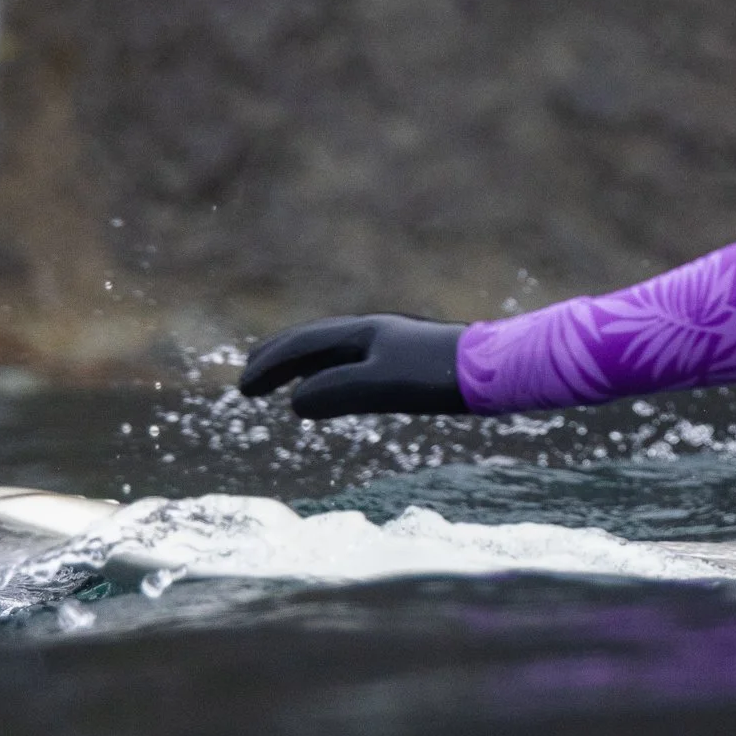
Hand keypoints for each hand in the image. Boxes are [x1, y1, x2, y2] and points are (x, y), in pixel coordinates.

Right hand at [236, 314, 466, 419]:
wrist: (493, 369)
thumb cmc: (438, 376)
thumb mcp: (383, 386)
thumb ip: (337, 391)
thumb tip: (294, 402)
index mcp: (362, 334)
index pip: (303, 345)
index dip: (270, 366)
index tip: (243, 390)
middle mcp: (372, 333)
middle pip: (314, 341)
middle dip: (278, 359)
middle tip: (249, 381)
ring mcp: (390, 345)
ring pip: (334, 351)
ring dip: (302, 365)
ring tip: (283, 383)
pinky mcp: (408, 361)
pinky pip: (354, 362)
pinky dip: (330, 373)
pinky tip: (337, 389)